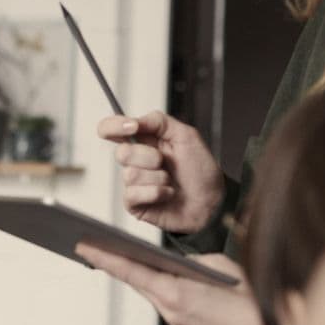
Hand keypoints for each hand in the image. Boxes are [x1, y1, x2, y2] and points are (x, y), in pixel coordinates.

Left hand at [77, 246, 275, 324]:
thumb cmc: (253, 296)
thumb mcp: (219, 266)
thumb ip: (191, 263)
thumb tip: (177, 264)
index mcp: (175, 293)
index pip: (131, 271)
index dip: (105, 258)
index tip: (83, 246)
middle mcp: (171, 313)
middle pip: (140, 283)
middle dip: (120, 264)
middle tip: (96, 245)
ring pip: (155, 295)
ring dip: (145, 278)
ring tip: (127, 257)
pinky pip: (171, 307)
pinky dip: (166, 292)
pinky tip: (167, 281)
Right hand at [97, 112, 224, 233]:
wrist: (212, 202)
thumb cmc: (201, 171)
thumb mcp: (187, 136)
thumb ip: (159, 121)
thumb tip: (134, 120)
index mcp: (144, 141)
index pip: (111, 129)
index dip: (114, 126)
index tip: (132, 127)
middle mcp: (135, 160)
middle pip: (121, 152)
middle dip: (149, 157)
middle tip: (165, 162)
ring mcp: (133, 183)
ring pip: (130, 175)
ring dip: (158, 178)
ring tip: (171, 182)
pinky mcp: (134, 203)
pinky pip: (133, 194)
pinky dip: (156, 193)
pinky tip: (167, 194)